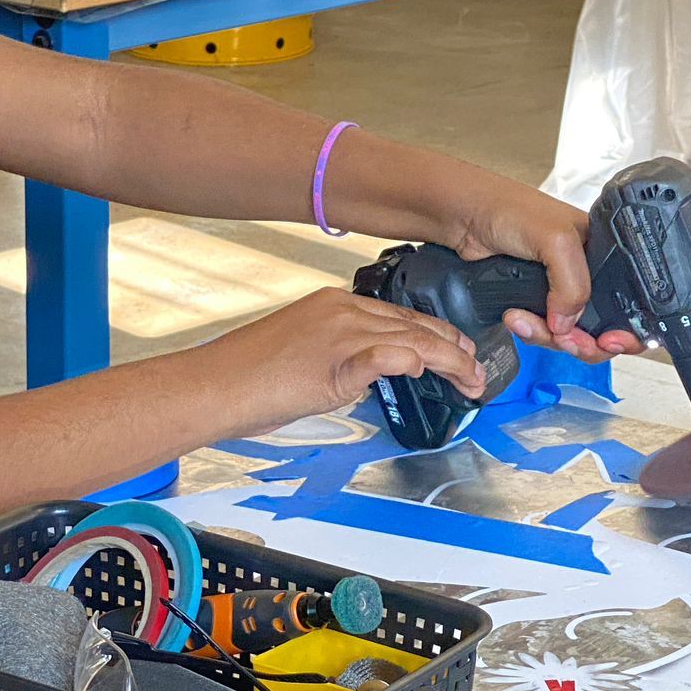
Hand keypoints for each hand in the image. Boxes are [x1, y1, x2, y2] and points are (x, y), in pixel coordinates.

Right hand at [205, 288, 485, 434]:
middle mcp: (340, 310)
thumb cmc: (247, 378)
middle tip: (476, 370)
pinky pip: (384, 355)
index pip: (398, 316)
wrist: (213, 386)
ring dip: (449, 362)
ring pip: (411, 339)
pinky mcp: (333, 361)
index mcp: (332, 305)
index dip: (435, 335)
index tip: (455, 352)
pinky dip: (412, 361)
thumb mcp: (303, 357)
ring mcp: (338, 333)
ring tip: (470, 380)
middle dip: (453, 349)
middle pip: (414, 325)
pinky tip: (431, 370)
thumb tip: (365, 375)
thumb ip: (340, 359)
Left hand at [451, 184, 645, 364]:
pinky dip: (531, 332)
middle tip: (566, 339)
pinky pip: (543, 332)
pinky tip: (515, 317)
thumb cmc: (508, 209)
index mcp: (604, 254)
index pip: (630, 302)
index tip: (608, 341)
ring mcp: (558, 291)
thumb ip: (574, 283)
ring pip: (570, 335)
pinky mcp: (533, 302)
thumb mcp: (556, 239)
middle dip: (584, 341)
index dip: (625, 330)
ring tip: (525, 319)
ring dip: (549, 336)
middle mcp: (585, 274)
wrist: (464, 218)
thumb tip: (570, 324)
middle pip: (602, 328)